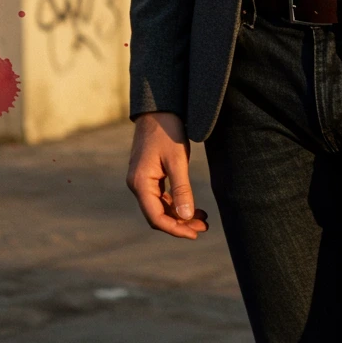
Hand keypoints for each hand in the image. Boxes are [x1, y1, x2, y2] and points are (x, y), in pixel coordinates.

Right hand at [125, 111, 209, 238]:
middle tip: (204, 227)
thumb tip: (187, 217)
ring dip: (180, 214)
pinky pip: (161, 196)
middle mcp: (137, 185)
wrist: (159, 108)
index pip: (156, 217)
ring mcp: (142, 180)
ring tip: (202, 219)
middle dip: (181, 224)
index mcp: (140, 183)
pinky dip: (176, 203)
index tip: (195, 234)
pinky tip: (192, 206)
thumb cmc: (168, 131)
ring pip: (160, 207)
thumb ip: (181, 189)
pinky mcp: (148, 175)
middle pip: (158, 215)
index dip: (175, 229)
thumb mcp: (177, 160)